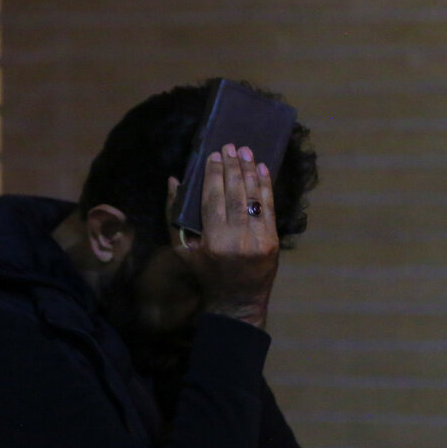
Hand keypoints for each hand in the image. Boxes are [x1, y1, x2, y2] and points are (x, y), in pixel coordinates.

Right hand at [170, 144, 278, 328]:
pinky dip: (267, 187)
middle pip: (235, 194)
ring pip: (254, 198)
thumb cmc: (205, 274)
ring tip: (247, 151)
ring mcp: (258, 240)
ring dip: (251, 171)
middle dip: (233, 167)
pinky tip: (263, 169)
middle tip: (231, 146)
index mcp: (213, 241)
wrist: (237, 302)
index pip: (213, 198)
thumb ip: (174, 214)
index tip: (215, 154)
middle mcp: (237, 239)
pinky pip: (270, 209)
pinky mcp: (273, 242)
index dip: (214, 174)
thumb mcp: (182, 249)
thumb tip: (173, 180)